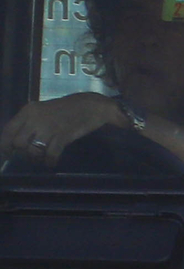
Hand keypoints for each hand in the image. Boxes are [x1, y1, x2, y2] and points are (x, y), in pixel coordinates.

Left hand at [0, 92, 121, 167]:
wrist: (90, 106)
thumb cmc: (65, 109)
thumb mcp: (42, 112)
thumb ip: (29, 123)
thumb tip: (17, 142)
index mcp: (28, 111)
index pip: (9, 130)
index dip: (5, 144)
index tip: (7, 153)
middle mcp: (35, 118)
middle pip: (19, 143)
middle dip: (24, 152)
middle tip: (31, 155)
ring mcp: (49, 127)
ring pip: (33, 150)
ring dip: (37, 157)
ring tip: (42, 158)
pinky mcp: (63, 135)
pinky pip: (51, 154)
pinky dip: (50, 161)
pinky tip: (51, 162)